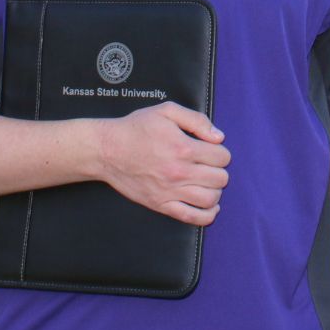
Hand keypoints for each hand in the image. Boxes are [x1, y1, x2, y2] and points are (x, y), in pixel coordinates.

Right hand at [95, 102, 229, 224]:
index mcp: (183, 147)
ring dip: (215, 190)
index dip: (221, 152)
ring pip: (210, 199)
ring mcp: (170, 192)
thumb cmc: (137, 128)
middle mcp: (179, 172)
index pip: (222, 157)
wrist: (108, 150)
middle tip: (210, 165)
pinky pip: (191, 217)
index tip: (213, 149)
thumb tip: (218, 137)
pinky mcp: (160, 205)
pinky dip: (207, 215)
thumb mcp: (167, 111)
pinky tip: (209, 206)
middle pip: (220, 179)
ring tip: (208, 182)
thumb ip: (197, 120)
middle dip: (220, 170)